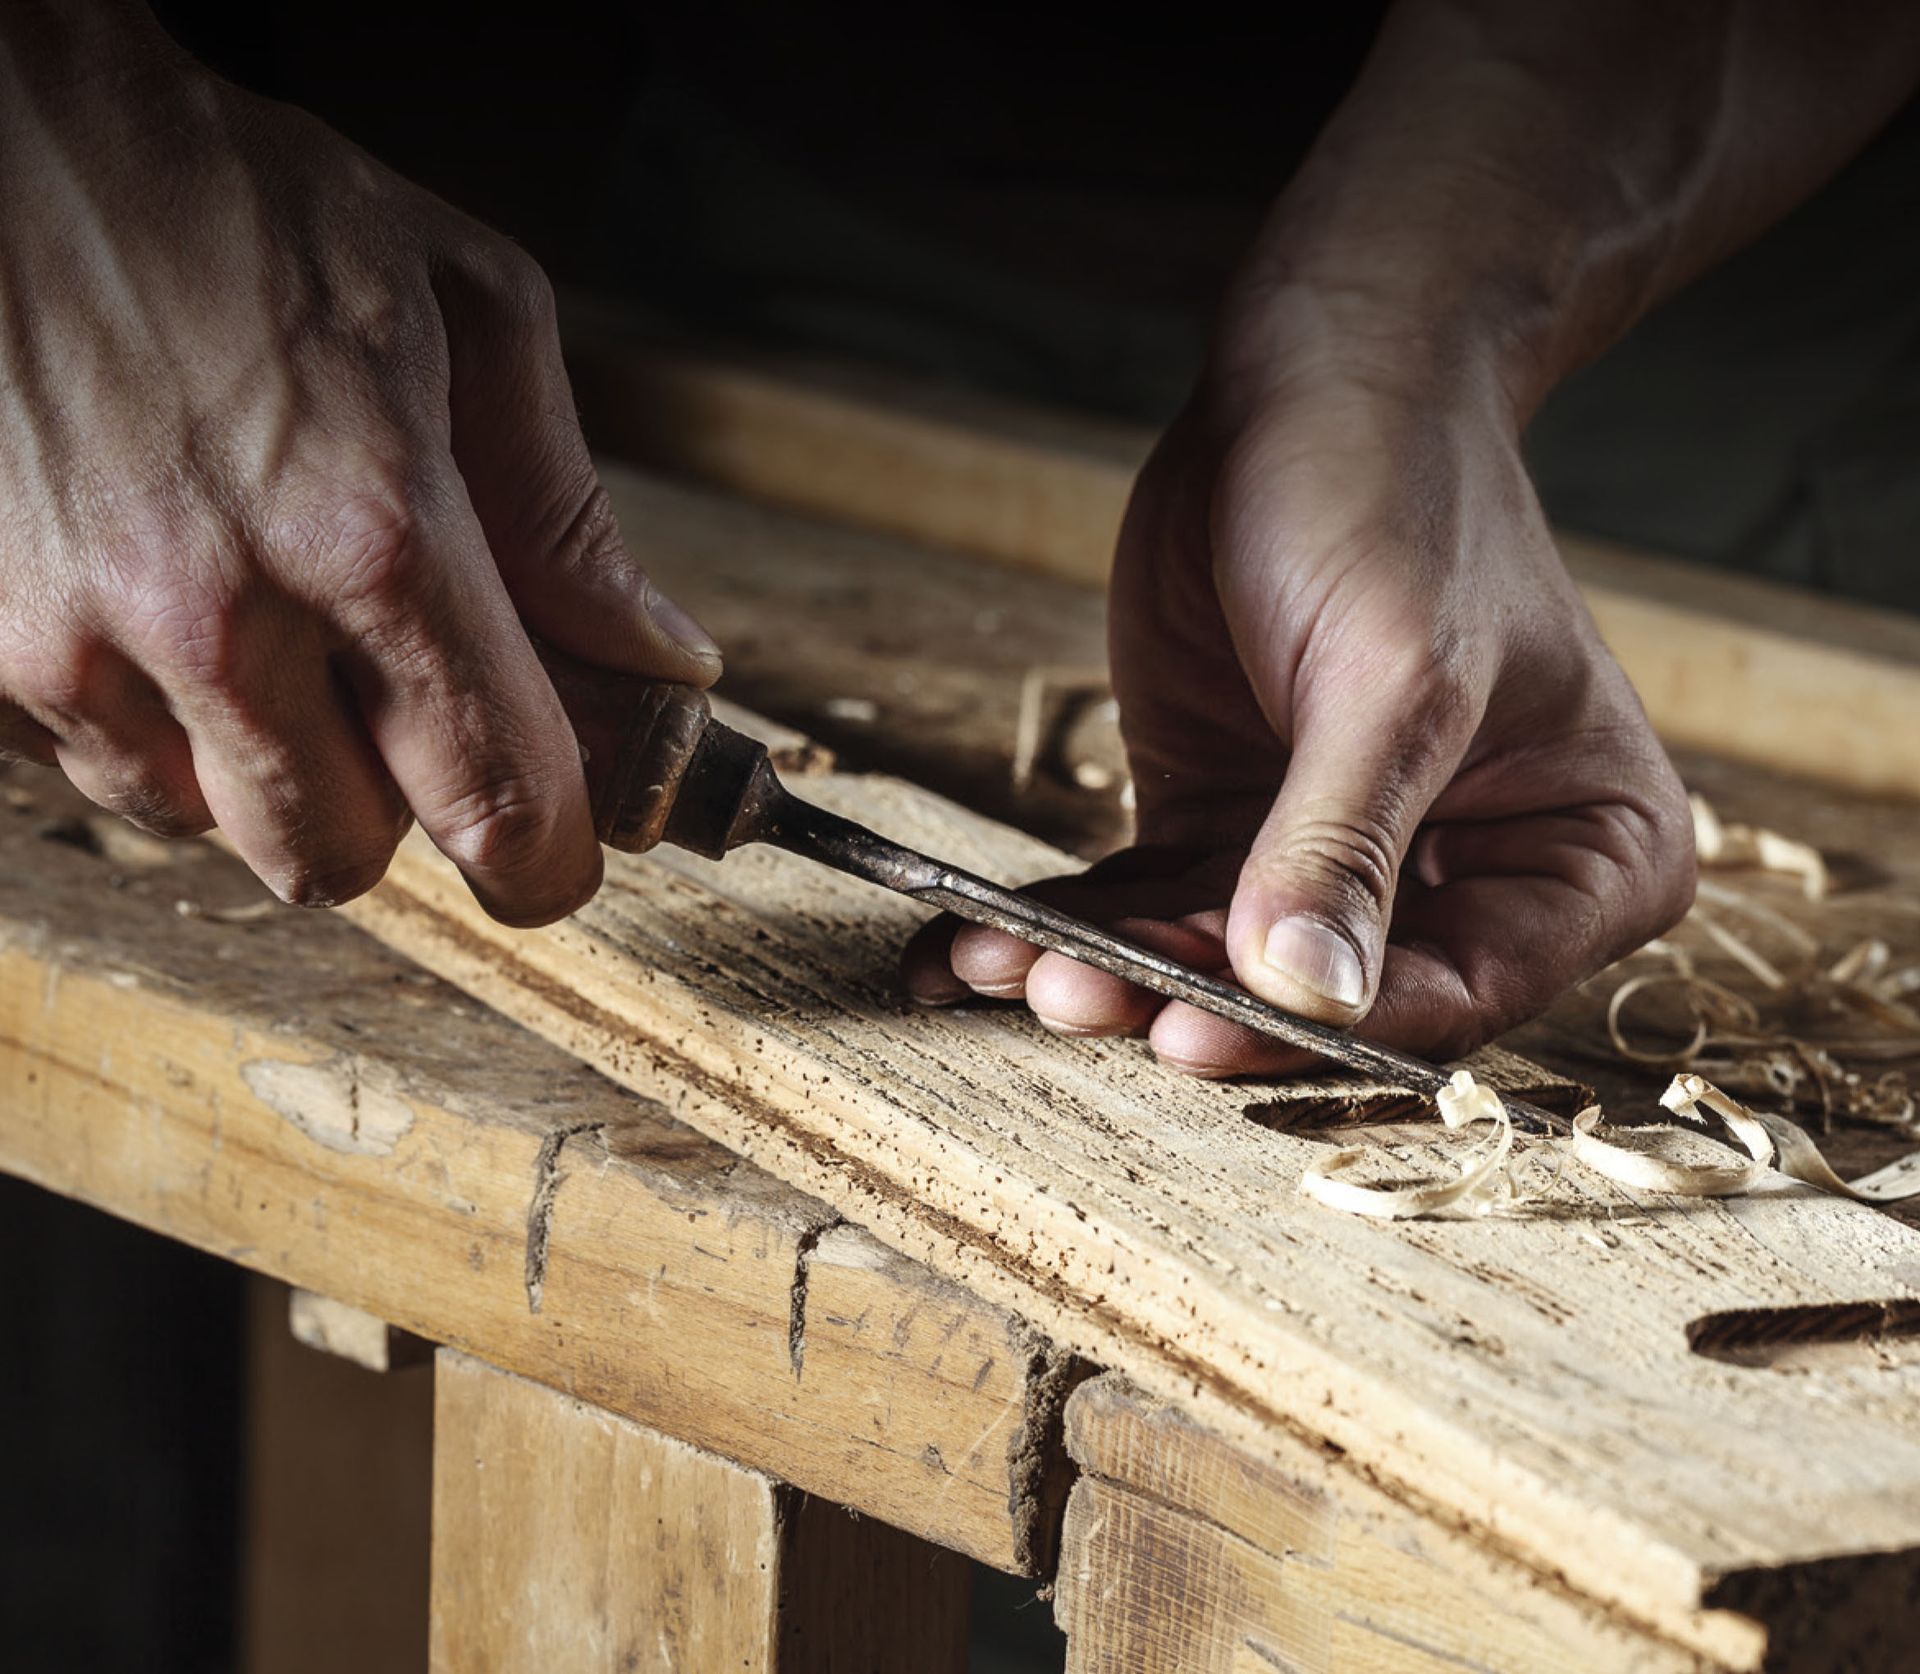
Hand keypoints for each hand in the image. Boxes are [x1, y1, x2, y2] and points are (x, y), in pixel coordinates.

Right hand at [0, 11, 719, 923]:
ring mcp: (72, 640)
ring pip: (211, 829)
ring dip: (263, 768)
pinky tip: (165, 618)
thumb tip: (656, 658)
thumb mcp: (468, 308)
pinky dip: (150, 729)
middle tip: (402, 721)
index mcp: (372, 529)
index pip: (494, 798)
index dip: (545, 864)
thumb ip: (566, 512)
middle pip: (342, 858)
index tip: (556, 862)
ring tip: (270, 631)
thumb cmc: (238, 202)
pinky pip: (94, 773)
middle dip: (393, 813)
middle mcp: (216, 613)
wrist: (1, 130)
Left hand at [904, 294, 1695, 1072]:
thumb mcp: (1391, 675)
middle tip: (1078, 996)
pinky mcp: (1232, 823)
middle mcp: (1466, 877)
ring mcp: (1337, 855)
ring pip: (1220, 957)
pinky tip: (976, 944)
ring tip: (1005, 964)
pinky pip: (1153, 898)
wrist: (1319, 377)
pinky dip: (1075, 922)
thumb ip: (1343, 845)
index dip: (1324, 1026)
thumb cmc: (1401, 495)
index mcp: (1584, 854)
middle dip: (1191, 999)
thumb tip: (1304, 995)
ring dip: (1113, 968)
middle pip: (1325, 993)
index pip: (1459, 992)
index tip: (1203, 1028)